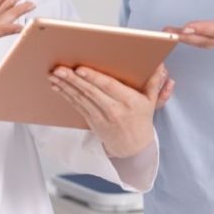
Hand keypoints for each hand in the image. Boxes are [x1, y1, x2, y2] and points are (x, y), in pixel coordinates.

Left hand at [49, 64, 171, 157]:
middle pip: (90, 92)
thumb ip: (154, 83)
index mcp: (129, 101)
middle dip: (73, 80)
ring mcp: (101, 116)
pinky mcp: (91, 121)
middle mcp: (113, 109)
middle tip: (59, 69)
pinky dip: (66, 95)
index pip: (108, 87)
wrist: (133, 148)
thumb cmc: (141, 120)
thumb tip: (160, 66)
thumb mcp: (151, 101)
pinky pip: (77, 105)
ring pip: (80, 98)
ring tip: (54, 75)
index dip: (93, 78)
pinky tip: (57, 86)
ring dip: (65, 86)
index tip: (80, 69)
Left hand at [165, 0, 213, 52]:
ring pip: (205, 44)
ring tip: (166, 34)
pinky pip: (207, 44)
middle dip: (186, 37)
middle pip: (208, 40)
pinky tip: (179, 37)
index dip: (204, 29)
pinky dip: (192, 41)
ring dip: (185, 40)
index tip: (187, 27)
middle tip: (166, 33)